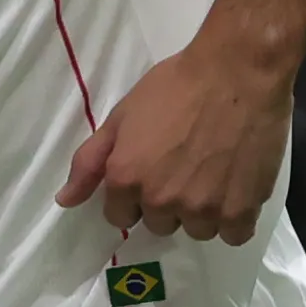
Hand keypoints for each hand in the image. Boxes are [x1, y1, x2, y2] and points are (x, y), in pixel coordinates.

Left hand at [55, 39, 292, 244]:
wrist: (236, 72)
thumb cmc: (176, 86)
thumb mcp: (122, 116)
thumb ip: (90, 162)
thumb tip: (64, 201)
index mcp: (126, 179)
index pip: (120, 216)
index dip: (132, 195)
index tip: (150, 171)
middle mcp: (161, 201)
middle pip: (159, 224)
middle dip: (167, 201)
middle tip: (184, 166)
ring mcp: (203, 209)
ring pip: (198, 230)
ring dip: (202, 211)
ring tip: (213, 174)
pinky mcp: (241, 210)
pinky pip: (234, 235)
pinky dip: (235, 218)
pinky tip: (235, 187)